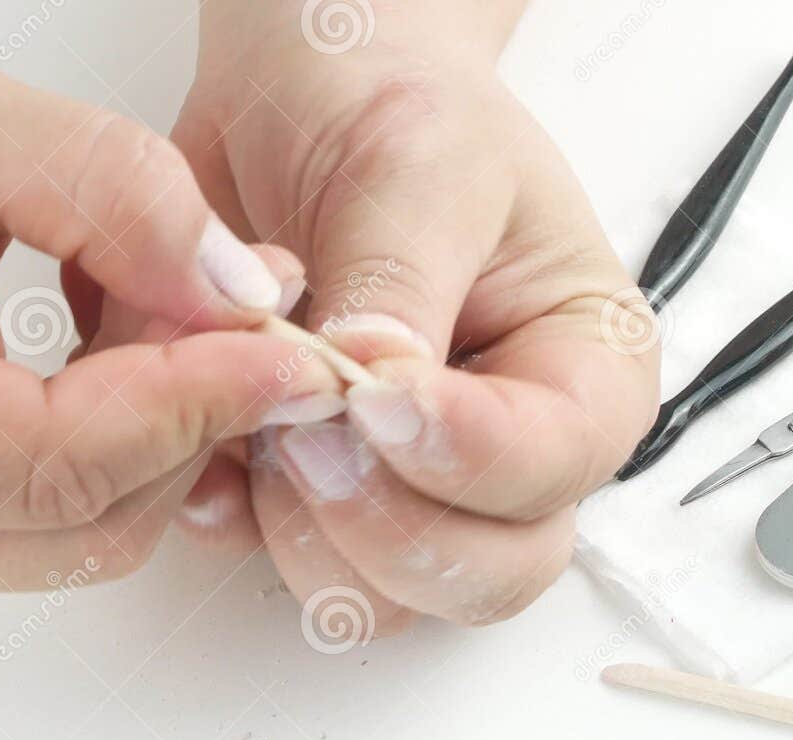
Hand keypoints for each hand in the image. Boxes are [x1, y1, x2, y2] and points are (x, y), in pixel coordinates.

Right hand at [0, 0, 345, 588]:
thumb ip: (109, 193)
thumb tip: (238, 293)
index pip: (54, 465)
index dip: (194, 408)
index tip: (289, 350)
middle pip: (87, 520)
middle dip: (195, 416)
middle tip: (254, 302)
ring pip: (93, 529)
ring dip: (173, 427)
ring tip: (189, 301)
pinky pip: (72, 508)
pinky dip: (137, 435)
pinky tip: (148, 342)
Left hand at [133, 6, 658, 629]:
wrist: (304, 91)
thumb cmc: (397, 105)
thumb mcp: (418, 166)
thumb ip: (400, 287)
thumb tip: (376, 383)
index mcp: (581, 372)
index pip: (556, 468)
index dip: (466, 458)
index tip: (379, 396)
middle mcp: (510, 451)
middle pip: (488, 574)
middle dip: (386, 525)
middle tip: (307, 431)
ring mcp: (414, 485)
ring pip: (384, 595)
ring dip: (304, 531)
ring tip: (259, 414)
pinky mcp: (321, 493)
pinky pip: (279, 560)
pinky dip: (234, 519)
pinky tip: (212, 441)